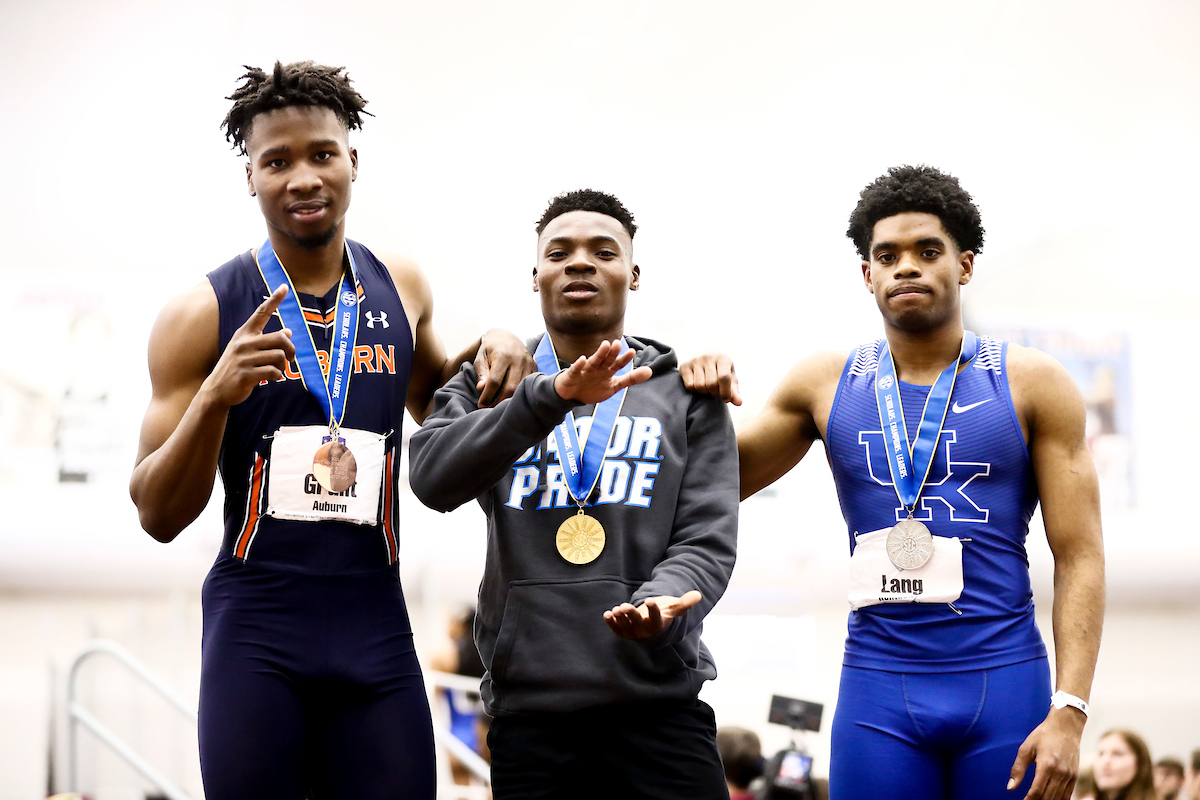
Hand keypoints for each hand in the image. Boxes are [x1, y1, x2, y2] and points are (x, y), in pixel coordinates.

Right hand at [203, 285, 295, 406]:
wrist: (217, 390)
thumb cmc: (236, 368)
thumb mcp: (248, 350)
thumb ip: (266, 341)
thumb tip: (288, 331)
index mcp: (244, 334)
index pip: (261, 312)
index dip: (274, 300)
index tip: (285, 286)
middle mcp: (243, 343)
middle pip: (280, 338)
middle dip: (290, 349)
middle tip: (291, 358)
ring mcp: (244, 358)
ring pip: (278, 356)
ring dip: (283, 365)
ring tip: (277, 371)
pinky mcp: (246, 374)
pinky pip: (273, 371)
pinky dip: (277, 375)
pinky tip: (273, 378)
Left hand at [475, 328, 535, 407]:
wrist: (506, 337)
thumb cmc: (490, 349)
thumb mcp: (481, 358)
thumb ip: (481, 373)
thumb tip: (481, 388)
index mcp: (503, 356)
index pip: (495, 381)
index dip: (487, 395)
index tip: (481, 404)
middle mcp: (518, 359)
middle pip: (510, 387)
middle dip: (499, 401)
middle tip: (489, 408)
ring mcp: (529, 363)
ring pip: (521, 388)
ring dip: (509, 399)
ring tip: (499, 405)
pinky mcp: (535, 367)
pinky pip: (528, 385)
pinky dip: (519, 393)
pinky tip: (510, 397)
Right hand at [553, 340, 651, 403]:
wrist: (571, 396)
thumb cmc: (593, 388)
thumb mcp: (614, 386)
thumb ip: (631, 379)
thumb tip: (650, 371)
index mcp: (607, 370)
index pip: (617, 364)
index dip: (624, 359)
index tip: (632, 351)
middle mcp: (597, 368)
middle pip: (606, 360)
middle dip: (612, 353)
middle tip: (618, 343)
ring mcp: (585, 371)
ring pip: (593, 361)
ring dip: (599, 354)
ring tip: (606, 345)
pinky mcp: (572, 376)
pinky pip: (576, 370)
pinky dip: (579, 365)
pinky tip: (582, 359)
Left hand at [603, 591, 701, 639]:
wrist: (651, 629)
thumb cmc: (664, 615)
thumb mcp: (673, 608)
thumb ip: (684, 603)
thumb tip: (698, 595)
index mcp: (658, 625)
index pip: (656, 618)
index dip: (653, 609)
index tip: (650, 600)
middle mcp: (645, 631)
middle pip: (637, 623)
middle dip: (631, 614)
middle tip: (624, 606)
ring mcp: (633, 632)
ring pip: (625, 626)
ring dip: (619, 618)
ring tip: (616, 609)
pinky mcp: (623, 633)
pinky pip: (616, 629)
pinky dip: (611, 623)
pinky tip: (607, 614)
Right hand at [680, 353, 740, 405]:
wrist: (705, 358)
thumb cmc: (721, 371)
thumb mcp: (730, 379)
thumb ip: (734, 391)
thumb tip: (738, 403)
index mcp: (722, 358)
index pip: (724, 377)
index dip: (725, 392)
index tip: (726, 399)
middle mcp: (708, 356)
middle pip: (711, 384)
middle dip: (715, 393)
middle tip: (717, 393)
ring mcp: (695, 360)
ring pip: (700, 386)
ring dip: (705, 392)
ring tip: (708, 389)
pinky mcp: (684, 365)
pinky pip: (690, 385)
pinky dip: (695, 390)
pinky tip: (699, 385)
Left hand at [1007, 707, 1084, 798]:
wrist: (1066, 726)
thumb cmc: (1044, 735)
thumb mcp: (1026, 748)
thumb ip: (1018, 769)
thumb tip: (1010, 787)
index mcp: (1047, 765)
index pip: (1037, 791)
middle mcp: (1060, 773)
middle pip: (1048, 797)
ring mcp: (1069, 775)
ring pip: (1058, 798)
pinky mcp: (1074, 775)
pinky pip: (1068, 794)